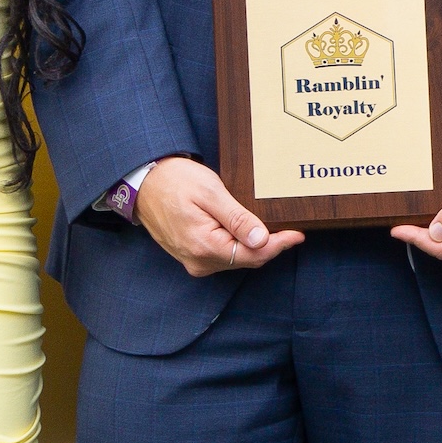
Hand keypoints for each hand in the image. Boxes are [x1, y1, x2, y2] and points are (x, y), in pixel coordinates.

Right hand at [133, 156, 301, 276]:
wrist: (144, 183)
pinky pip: (223, 256)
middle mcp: (199, 261)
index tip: (297, 234)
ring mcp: (194, 261)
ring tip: (274, 229)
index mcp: (204, 246)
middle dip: (269, 246)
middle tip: (290, 229)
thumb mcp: (210, 193)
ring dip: (255, 246)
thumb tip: (261, 239)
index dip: (278, 245)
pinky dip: (239, 246)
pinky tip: (249, 232)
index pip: (253, 254)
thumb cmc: (175, 181)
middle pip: (246, 260)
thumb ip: (237, 218)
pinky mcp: (192, 256)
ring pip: (236, 259)